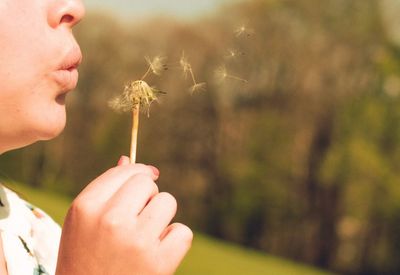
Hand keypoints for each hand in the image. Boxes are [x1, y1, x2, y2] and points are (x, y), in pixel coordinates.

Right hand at [56, 156, 192, 274]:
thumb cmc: (85, 259)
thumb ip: (104, 189)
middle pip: (148, 183)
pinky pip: (183, 231)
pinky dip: (174, 242)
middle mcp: (111, 220)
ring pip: (168, 202)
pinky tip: (157, 254)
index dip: (139, 173)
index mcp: (86, 207)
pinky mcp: (159, 263)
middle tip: (136, 219)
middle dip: (148, 196)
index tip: (148, 178)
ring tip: (144, 238)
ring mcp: (136, 241)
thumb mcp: (83, 223)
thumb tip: (128, 159)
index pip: (125, 172)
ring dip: (161, 217)